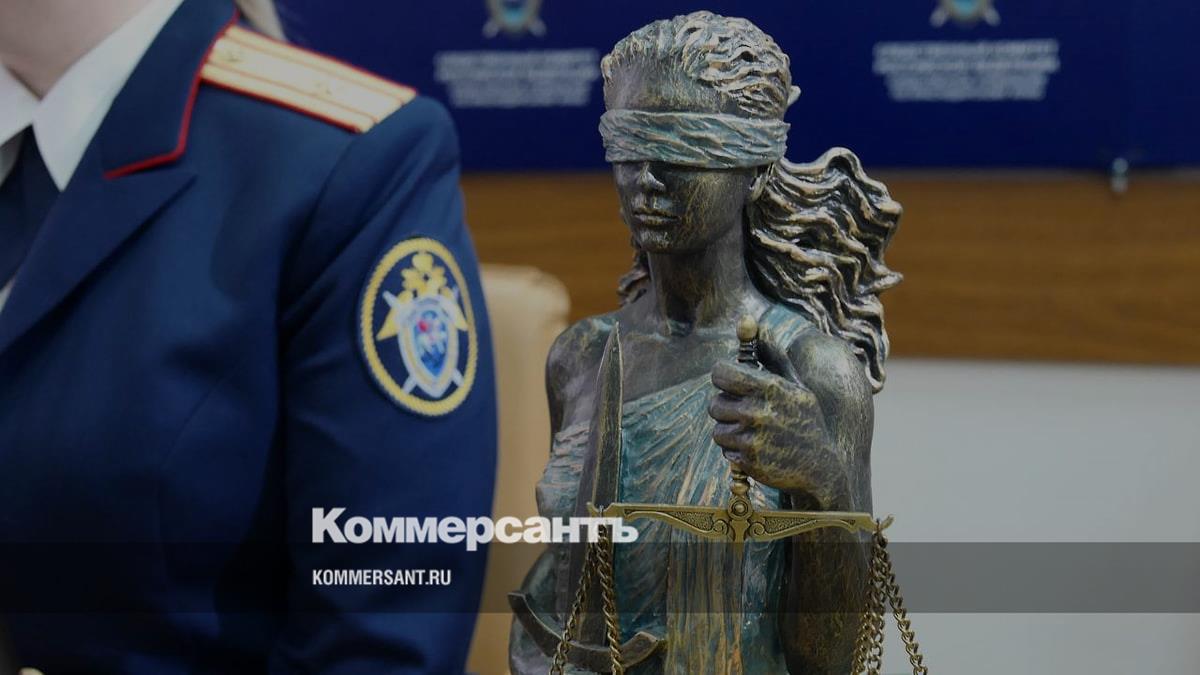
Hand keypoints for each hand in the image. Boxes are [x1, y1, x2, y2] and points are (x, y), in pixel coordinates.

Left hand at [708, 336, 849, 509]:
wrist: (821, 467)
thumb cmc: (805, 421)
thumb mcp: (795, 387)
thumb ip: (770, 356)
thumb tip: (747, 319)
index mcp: (770, 387)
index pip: (722, 373)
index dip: (722, 377)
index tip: (728, 383)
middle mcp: (759, 410)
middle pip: (714, 403)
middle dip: (725, 408)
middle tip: (742, 413)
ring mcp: (753, 437)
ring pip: (718, 428)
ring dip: (730, 431)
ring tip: (752, 433)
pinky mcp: (748, 459)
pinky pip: (725, 449)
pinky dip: (736, 450)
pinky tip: (756, 449)